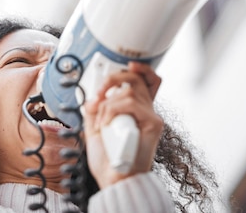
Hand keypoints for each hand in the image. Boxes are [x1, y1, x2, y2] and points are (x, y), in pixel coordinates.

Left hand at [83, 62, 163, 188]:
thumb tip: (92, 97)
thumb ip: (94, 111)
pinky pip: (129, 104)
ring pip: (128, 91)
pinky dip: (112, 111)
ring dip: (107, 105)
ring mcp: (151, 116)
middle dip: (114, 78)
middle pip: (138, 78)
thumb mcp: (94, 129)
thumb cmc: (108, 160)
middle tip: (100, 92)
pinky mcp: (153, 123)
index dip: (141, 69)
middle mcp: (146, 111)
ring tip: (102, 123)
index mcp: (135, 110)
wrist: (115, 180)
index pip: (147, 81)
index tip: (129, 64)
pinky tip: (108, 125)